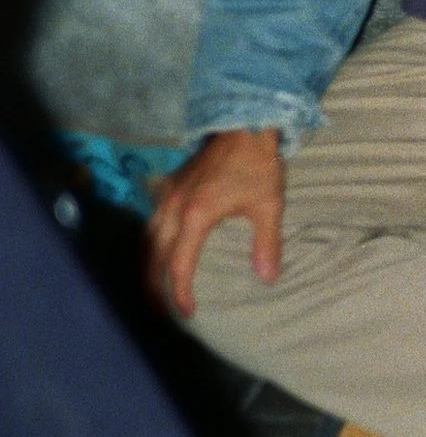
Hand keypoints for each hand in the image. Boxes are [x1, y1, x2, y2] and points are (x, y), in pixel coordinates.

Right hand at [147, 128, 284, 318]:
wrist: (246, 124)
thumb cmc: (258, 165)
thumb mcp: (268, 206)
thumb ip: (266, 244)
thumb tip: (268, 279)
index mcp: (195, 216)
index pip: (179, 266)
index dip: (180, 293)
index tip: (187, 313)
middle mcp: (173, 207)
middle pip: (152, 256)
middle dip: (153, 287)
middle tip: (159, 312)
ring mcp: (167, 194)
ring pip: (146, 238)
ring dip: (147, 266)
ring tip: (152, 288)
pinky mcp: (170, 185)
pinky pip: (150, 221)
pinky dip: (150, 243)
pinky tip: (157, 251)